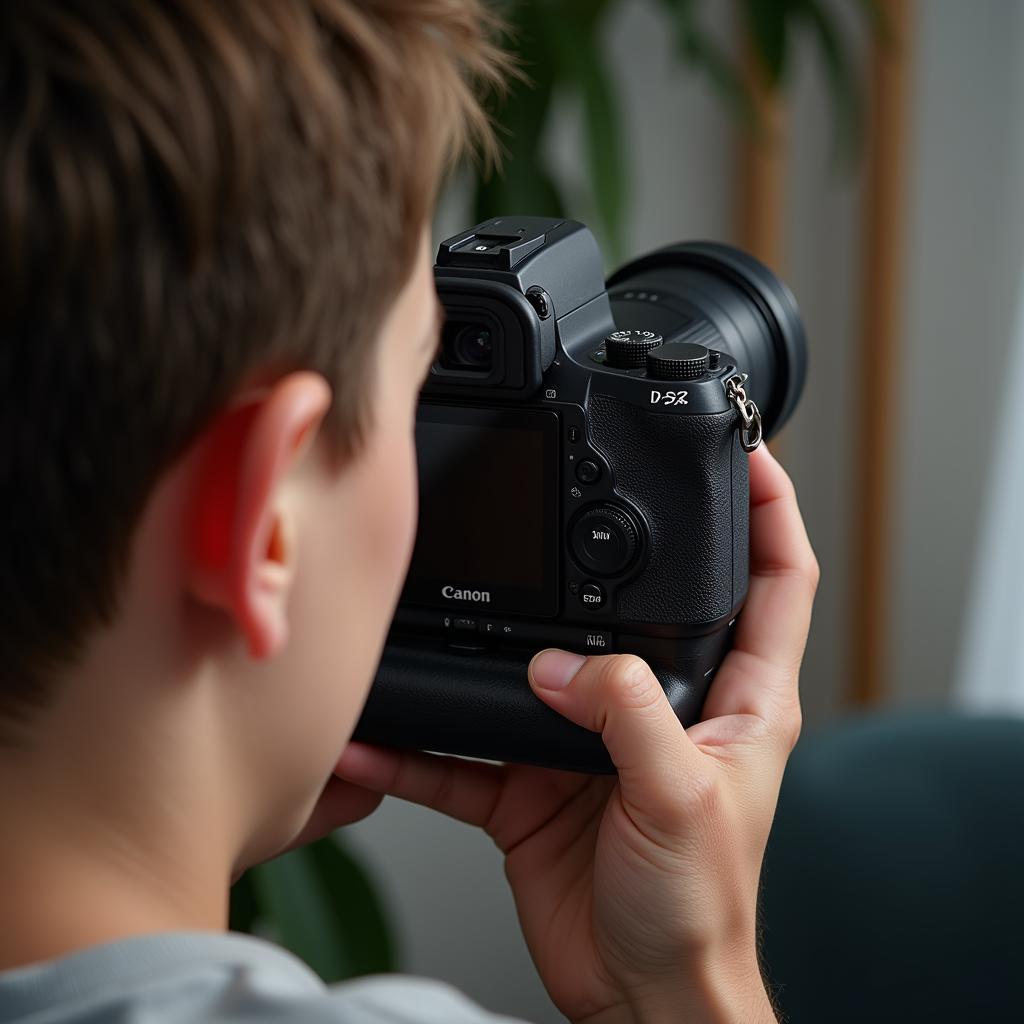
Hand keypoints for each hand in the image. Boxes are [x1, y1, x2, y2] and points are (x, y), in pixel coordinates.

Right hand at [334, 445, 816, 1023]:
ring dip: (484, 651)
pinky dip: (423, 745)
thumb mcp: (679, 796)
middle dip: (606, 554)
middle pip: (639, 606)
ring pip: (534, 671)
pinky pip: (468, 749)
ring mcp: (591, 742)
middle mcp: (660, 708)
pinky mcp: (533, 784)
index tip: (745, 455)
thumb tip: (557, 666)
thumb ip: (623, 714)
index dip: (769, 512)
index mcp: (730, 701)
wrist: (637, 994)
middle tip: (565, 501)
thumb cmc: (697, 911)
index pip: (773, 583)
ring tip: (432, 612)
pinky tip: (379, 740)